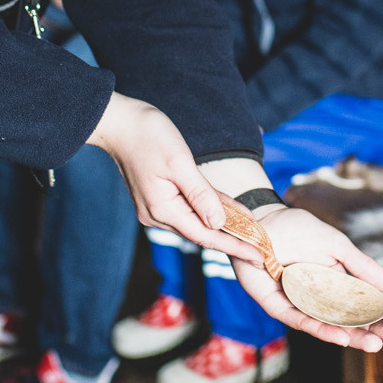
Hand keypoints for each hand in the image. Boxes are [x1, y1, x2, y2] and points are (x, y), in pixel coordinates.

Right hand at [87, 93, 269, 263]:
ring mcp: (157, 208)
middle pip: (202, 233)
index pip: (206, 236)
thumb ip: (201, 193)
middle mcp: (158, 215)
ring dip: (224, 227)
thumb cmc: (148, 136)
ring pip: (197, 222)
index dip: (235, 247)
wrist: (119, 123)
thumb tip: (219, 223)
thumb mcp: (179, 162)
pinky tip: (230, 213)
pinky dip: (210, 211)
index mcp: (163, 209)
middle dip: (233, 241)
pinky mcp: (159, 197)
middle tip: (263, 251)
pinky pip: (190, 210)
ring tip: (252, 235)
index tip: (259, 258)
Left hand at [231, 205, 382, 351]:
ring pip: (328, 326)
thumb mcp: (336, 245)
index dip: (382, 313)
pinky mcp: (278, 306)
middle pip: (348, 320)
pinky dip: (320, 329)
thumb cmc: (297, 228)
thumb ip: (360, 265)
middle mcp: (318, 298)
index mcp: (335, 284)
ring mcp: (299, 304)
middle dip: (371, 330)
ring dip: (351, 336)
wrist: (261, 220)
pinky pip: (300, 321)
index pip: (362, 304)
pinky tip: (341, 336)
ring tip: (374, 344)